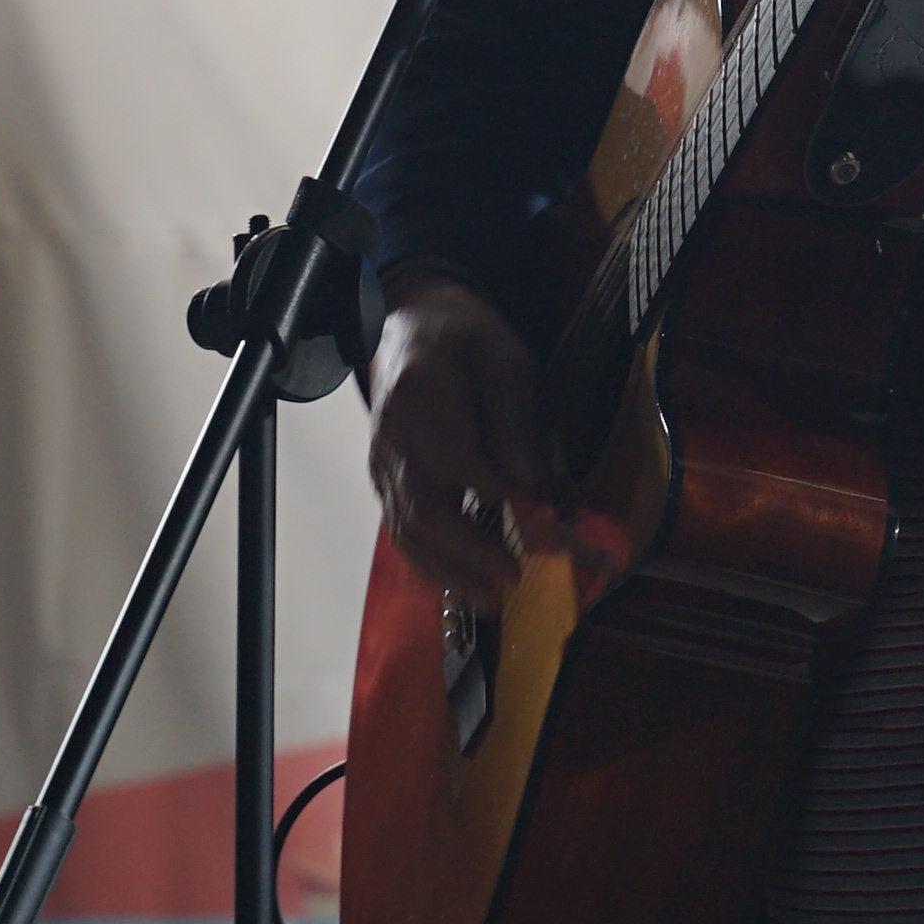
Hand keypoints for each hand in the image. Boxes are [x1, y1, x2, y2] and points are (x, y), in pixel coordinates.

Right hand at [366, 282, 557, 603]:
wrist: (411, 324)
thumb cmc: (464, 340)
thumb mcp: (505, 363)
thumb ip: (515, 426)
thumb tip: (534, 491)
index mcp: (421, 394)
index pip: (456, 459)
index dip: (497, 496)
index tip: (541, 520)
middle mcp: (392, 436)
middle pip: (422, 508)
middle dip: (469, 552)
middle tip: (513, 577)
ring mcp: (382, 462)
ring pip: (406, 530)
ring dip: (450, 571)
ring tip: (491, 598)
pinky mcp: (384, 481)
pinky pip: (400, 529)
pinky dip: (431, 564)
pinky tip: (462, 584)